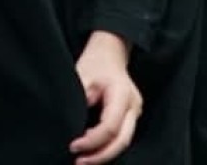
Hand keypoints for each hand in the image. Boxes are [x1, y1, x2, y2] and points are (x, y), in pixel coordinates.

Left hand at [71, 31, 140, 160]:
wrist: (109, 52)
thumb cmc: (96, 61)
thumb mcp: (82, 75)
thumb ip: (80, 99)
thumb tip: (71, 125)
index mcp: (122, 94)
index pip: (110, 126)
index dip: (92, 140)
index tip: (74, 145)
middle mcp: (133, 106)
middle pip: (122, 140)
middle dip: (100, 155)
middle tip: (79, 162)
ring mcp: (135, 113)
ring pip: (123, 142)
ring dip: (103, 154)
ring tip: (83, 160)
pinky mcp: (131, 117)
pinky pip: (121, 137)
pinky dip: (107, 147)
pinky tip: (92, 152)